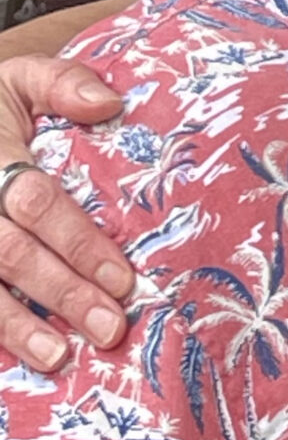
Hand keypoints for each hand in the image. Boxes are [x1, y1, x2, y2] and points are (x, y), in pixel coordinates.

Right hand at [0, 58, 132, 373]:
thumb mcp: (17, 80)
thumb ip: (61, 84)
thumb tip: (109, 103)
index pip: (34, 202)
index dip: (77, 242)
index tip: (123, 279)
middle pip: (6, 252)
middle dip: (59, 292)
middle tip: (108, 328)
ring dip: (13, 326)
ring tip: (58, 358)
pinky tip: (12, 359)